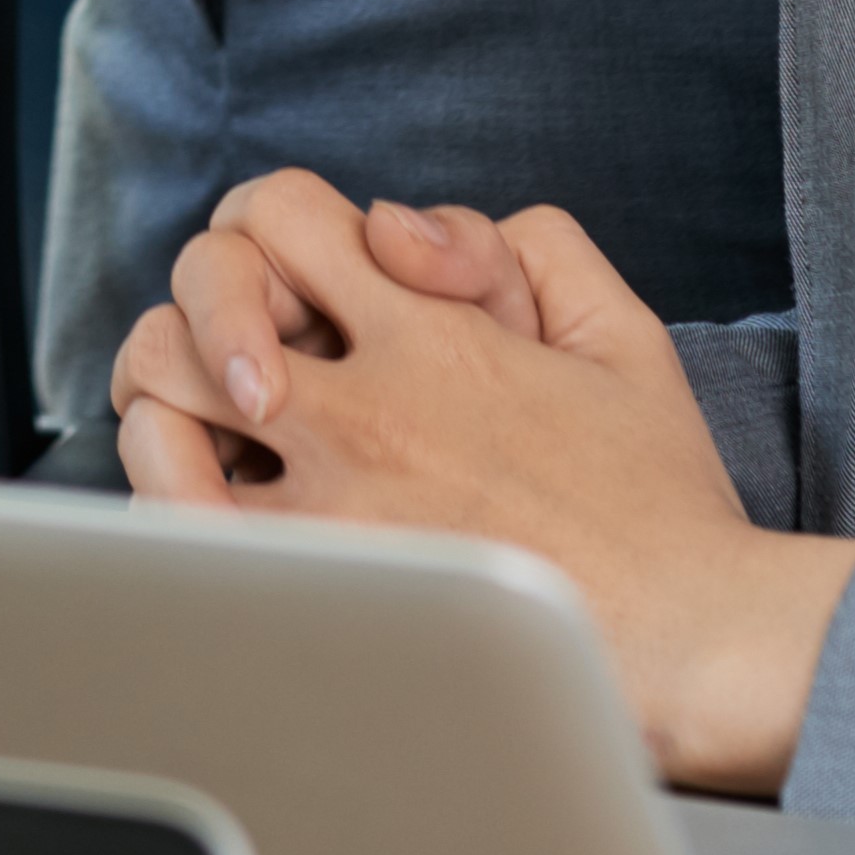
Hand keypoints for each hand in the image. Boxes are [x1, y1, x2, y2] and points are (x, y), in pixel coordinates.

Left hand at [112, 170, 854, 796]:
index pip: (279, 212)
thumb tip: (402, 231)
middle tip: (235, 359)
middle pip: (198, 295)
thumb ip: (526, 244)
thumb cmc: (660, 502)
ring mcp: (332, 505)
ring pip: (161, 400)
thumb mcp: (620, 327)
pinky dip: (160, 495)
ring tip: (200, 424)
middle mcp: (367, 406)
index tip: (301, 287)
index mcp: (431, 332)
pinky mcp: (323, 596)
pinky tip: (198, 503)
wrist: (694, 643)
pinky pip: (178, 527)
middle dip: (203, 308)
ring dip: (165, 395)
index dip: (272, 230)